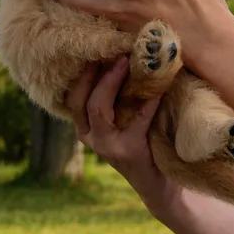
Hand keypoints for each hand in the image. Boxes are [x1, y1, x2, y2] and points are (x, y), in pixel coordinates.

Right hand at [66, 55, 181, 216]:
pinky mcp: (128, 151)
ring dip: (112, 82)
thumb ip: (119, 96)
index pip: (74, 96)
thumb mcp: (123, 119)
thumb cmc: (143, 143)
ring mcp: (106, 146)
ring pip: (98, 108)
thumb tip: (125, 54)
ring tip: (126, 62)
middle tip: (115, 52)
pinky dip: (147, 101)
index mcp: (86, 127)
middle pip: (82, 100)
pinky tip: (158, 88)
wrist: (159, 185)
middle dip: (96, 73)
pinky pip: (136, 119)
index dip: (83, 73)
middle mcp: (90, 137)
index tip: (97, 49)